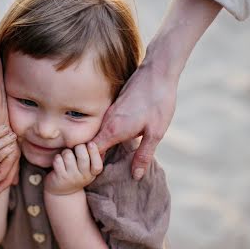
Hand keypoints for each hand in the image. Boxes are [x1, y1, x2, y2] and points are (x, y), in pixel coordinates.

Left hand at [44, 142, 102, 195]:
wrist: (62, 192)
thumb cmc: (77, 173)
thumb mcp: (88, 168)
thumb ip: (94, 156)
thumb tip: (101, 139)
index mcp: (93, 174)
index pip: (98, 165)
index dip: (94, 152)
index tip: (90, 143)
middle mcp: (83, 177)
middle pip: (83, 157)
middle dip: (78, 147)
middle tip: (76, 148)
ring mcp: (71, 178)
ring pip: (68, 155)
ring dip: (66, 152)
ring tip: (66, 156)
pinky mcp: (59, 177)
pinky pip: (58, 160)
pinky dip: (57, 157)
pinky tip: (59, 161)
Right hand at [93, 58, 176, 179]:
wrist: (157, 72)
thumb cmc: (158, 102)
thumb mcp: (155, 133)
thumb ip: (143, 155)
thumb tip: (135, 176)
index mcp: (113, 130)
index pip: (91, 153)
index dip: (90, 165)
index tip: (94, 176)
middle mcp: (106, 121)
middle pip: (90, 145)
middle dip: (90, 158)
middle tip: (98, 172)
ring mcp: (108, 113)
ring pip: (96, 134)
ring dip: (98, 147)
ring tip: (103, 161)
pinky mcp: (114, 108)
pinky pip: (103, 126)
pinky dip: (105, 136)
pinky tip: (115, 142)